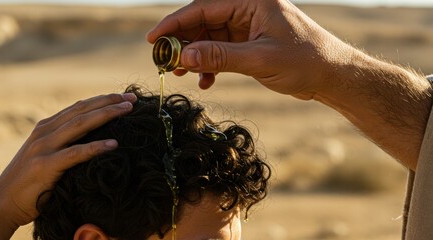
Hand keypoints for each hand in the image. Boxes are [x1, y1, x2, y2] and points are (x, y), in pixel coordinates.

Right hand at [0, 93, 136, 237]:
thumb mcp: (46, 154)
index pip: (79, 107)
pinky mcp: (45, 166)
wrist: (1, 203)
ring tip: (128, 110)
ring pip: (80, 124)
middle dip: (109, 101)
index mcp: (46, 127)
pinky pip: (75, 154)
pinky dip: (95, 147)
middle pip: (82, 110)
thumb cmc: (30, 181)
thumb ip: (64, 143)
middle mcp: (45, 132)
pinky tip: (113, 144)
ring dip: (106, 114)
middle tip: (132, 98)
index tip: (124, 96)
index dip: (103, 99)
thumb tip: (93, 137)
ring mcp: (43, 147)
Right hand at [147, 0, 353, 98]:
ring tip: (183, 73)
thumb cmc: (305, 60)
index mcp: (251, 0)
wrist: (332, 75)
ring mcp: (249, 26)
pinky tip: (206, 80)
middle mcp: (248, 9)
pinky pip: (222, 50)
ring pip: (210, 37)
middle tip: (166, 62)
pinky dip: (211, 64)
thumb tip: (183, 55)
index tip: (154, 39)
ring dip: (196, 55)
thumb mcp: (260, 59)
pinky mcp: (251, 43)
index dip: (175, 23)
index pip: (204, 8)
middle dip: (183, 42)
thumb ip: (220, 56)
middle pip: (203, 21)